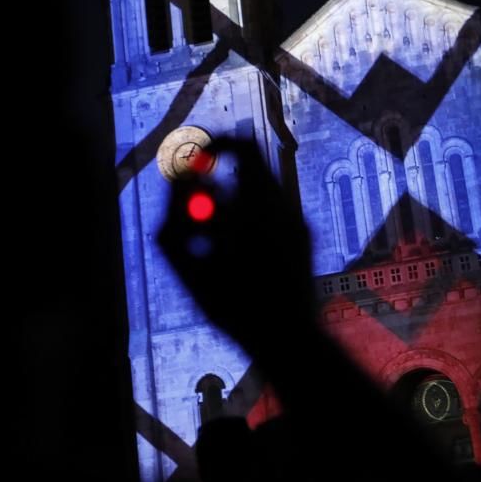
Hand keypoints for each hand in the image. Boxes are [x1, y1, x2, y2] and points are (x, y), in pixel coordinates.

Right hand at [158, 138, 317, 351]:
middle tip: (194, 206)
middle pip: (251, 165)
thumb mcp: (190, 267)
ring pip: (259, 190)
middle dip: (219, 178)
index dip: (215, 144)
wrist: (287, 337)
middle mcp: (283, 206)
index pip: (241, 147)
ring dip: (231, 204)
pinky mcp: (305, 235)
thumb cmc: (234, 308)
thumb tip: (180, 180)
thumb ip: (175, 221)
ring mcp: (298, 220)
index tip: (194, 159)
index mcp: (256, 207)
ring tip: (215, 244)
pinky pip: (272, 211)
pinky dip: (249, 220)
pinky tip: (239, 256)